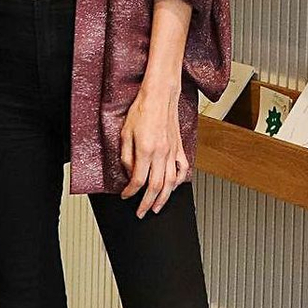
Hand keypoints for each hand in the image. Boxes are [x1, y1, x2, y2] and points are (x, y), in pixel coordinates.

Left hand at [119, 83, 187, 218]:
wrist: (159, 96)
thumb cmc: (141, 111)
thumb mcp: (125, 133)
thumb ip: (126, 156)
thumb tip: (129, 173)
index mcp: (146, 150)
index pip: (138, 180)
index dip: (130, 192)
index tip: (125, 196)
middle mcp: (161, 153)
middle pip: (155, 187)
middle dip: (147, 203)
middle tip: (141, 212)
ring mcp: (173, 152)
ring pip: (171, 183)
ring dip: (164, 199)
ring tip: (157, 207)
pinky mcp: (179, 148)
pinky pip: (182, 169)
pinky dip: (179, 182)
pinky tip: (174, 187)